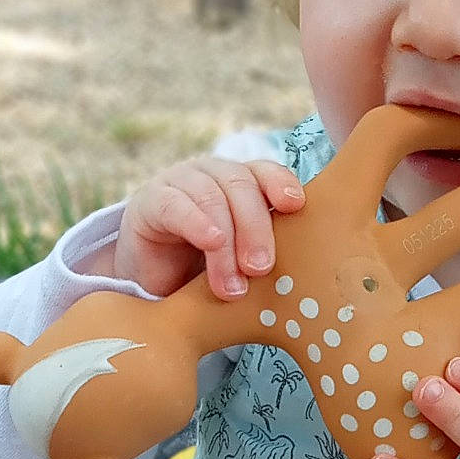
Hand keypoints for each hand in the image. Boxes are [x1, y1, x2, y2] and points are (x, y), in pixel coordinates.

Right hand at [112, 157, 304, 299]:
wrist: (156, 283)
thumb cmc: (210, 272)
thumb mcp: (244, 261)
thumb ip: (266, 253)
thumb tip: (308, 270)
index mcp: (242, 183)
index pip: (265, 171)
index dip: (281, 184)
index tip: (296, 206)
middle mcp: (213, 174)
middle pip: (242, 185)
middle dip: (256, 228)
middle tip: (261, 268)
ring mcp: (180, 182)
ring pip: (212, 198)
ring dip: (226, 246)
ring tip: (233, 286)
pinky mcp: (151, 200)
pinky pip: (176, 206)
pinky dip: (197, 223)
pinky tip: (211, 242)